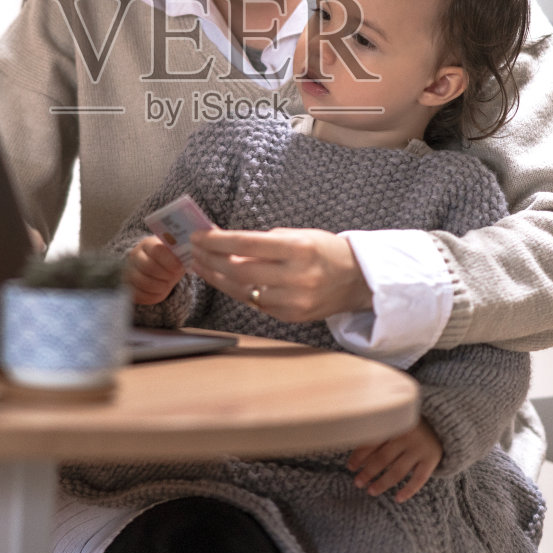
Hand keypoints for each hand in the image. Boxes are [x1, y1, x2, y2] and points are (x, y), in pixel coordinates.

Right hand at [124, 234, 184, 305]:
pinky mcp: (129, 286)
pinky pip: (139, 295)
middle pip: (149, 266)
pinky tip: (160, 291)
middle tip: (173, 276)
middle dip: (165, 274)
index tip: (179, 267)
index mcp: (148, 243)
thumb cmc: (169, 258)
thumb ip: (180, 251)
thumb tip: (191, 253)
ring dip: (160, 286)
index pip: (157, 249)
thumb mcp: (175, 252)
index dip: (169, 260)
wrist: (157, 267)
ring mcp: (129, 271)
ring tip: (167, 284)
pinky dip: (152, 296)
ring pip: (143, 282)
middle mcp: (136, 255)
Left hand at [189, 227, 372, 321]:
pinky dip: (238, 292)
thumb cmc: (325, 251)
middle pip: (239, 270)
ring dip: (217, 278)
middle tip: (194, 251)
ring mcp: (294, 300)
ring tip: (201, 266)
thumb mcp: (299, 236)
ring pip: (243, 291)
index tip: (198, 236)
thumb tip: (226, 244)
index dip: (218, 241)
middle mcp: (296, 276)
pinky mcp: (292, 316)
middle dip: (211, 260)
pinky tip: (224, 281)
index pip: (247, 244)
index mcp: (299, 249)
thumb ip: (265, 242)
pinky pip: (256, 304)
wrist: (358, 280)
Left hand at [346, 418, 441, 502]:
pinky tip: (397, 499)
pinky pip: (419, 479)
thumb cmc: (412, 424)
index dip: (359, 456)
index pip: (372, 442)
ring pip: (398, 471)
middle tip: (357, 483)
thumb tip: (355, 450)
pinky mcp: (432, 460)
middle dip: (368, 472)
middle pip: (383, 458)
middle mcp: (407, 436)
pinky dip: (408, 490)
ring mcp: (420, 448)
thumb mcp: (397, 420)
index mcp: (395, 424)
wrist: (444, 422)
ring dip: (382, 483)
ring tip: (371, 491)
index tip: (350, 467)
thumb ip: (381, 430)